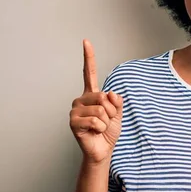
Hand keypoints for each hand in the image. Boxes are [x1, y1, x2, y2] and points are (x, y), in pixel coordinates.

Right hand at [69, 39, 122, 164]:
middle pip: (102, 96)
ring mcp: (75, 110)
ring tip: (99, 127)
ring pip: (100, 110)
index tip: (86, 41)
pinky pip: (95, 120)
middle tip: (105, 121)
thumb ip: (116, 102)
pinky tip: (94, 132)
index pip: (89, 72)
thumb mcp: (117, 114)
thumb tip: (110, 93)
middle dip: (110, 111)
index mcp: (92, 94)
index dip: (88, 57)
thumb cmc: (108, 132)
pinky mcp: (72, 121)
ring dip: (106, 122)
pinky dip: (100, 128)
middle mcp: (81, 99)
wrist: (102, 150)